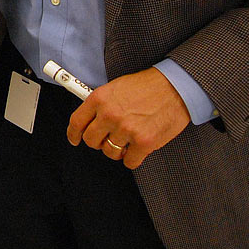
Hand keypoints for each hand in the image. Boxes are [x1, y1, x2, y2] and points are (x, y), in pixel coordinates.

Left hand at [66, 67, 189, 168]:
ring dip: (116, 150)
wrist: (174, 87)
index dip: (73, 134)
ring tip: (126, 140)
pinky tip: (137, 149)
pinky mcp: (144, 142)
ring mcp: (126, 129)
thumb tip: (90, 120)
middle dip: (98, 142)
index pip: (76, 122)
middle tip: (107, 138)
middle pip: (91, 140)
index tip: (75, 139)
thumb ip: (101, 104)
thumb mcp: (115, 87)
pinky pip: (129, 162)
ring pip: (110, 152)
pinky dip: (132, 158)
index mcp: (99, 98)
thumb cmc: (146, 86)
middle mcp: (109, 114)